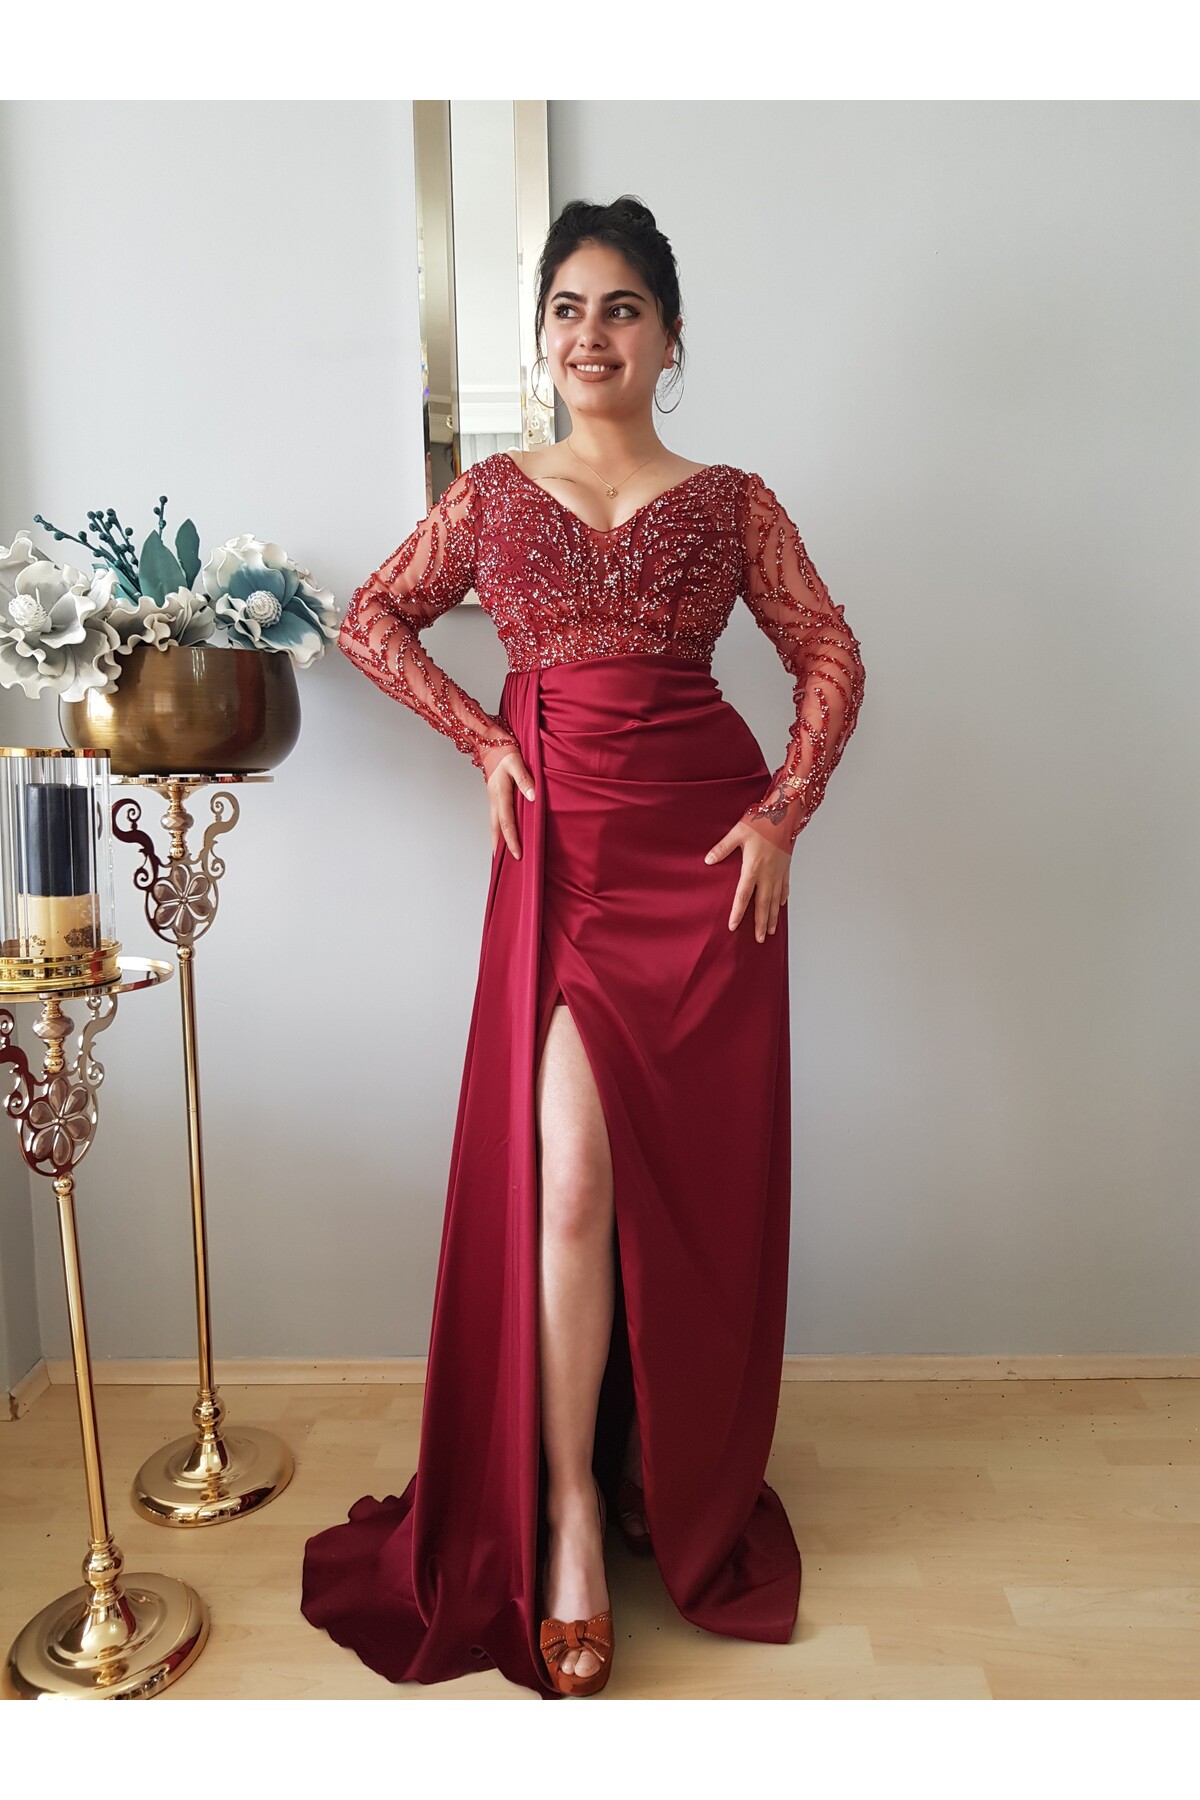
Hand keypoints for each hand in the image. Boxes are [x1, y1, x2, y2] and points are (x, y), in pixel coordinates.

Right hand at [487, 750, 535, 859]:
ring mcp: (492, 799)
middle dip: (500, 846)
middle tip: (504, 863)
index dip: (512, 840)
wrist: (491, 744)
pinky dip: (498, 829)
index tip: (517, 854)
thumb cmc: (506, 753)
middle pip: (496, 828)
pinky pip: (495, 818)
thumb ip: (525, 780)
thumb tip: (532, 797)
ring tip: (501, 855)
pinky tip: (502, 835)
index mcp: (500, 794)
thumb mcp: (517, 762)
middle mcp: (494, 800)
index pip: (507, 822)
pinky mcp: (494, 798)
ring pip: (494, 824)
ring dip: (497, 839)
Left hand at [704, 821, 790, 941]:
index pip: (743, 896)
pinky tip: (781, 906)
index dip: (738, 912)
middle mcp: (767, 874)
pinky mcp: (786, 867)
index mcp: (753, 868)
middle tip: (760, 939)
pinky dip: (783, 899)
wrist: (784, 814)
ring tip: (771, 931)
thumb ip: (722, 848)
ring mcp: (778, 872)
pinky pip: (785, 887)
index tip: (733, 926)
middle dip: (761, 923)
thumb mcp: (737, 833)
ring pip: (776, 900)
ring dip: (773, 917)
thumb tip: (708, 860)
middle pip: (763, 904)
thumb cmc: (761, 822)